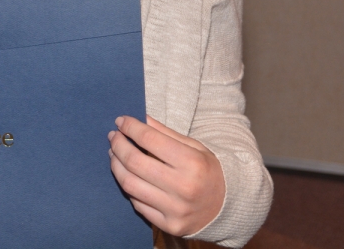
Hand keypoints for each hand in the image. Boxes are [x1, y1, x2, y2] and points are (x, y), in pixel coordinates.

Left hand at [108, 115, 224, 237]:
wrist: (229, 207)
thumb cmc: (209, 171)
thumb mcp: (194, 147)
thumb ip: (165, 133)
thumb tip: (139, 118)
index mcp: (192, 163)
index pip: (149, 139)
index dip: (131, 127)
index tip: (121, 121)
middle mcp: (183, 188)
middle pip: (135, 162)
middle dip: (118, 145)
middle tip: (113, 136)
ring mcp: (175, 210)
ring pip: (130, 185)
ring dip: (116, 165)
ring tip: (114, 154)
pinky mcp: (169, 225)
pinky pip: (137, 204)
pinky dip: (129, 187)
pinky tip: (127, 175)